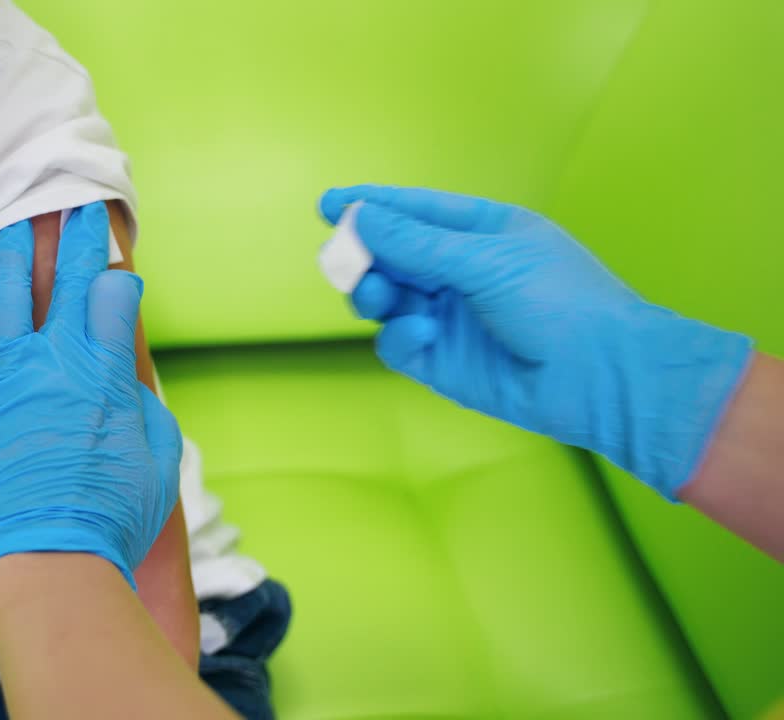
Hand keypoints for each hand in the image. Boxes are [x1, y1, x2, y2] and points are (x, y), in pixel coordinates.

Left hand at [0, 202, 181, 634]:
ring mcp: (5, 375)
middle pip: (64, 281)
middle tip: (74, 210)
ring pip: (6, 294)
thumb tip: (126, 381)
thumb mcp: (159, 457)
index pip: (112, 296)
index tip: (117, 266)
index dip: (117, 275)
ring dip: (13, 253)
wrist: (48, 562)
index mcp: (106, 369)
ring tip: (15, 224)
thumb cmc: (111, 517)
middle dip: (73, 241)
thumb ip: (144, 406)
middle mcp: (54, 358)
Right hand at [319, 185, 752, 499]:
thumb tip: (361, 217)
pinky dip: (400, 337)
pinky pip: (398, 344)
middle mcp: (459, 271)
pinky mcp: (442, 361)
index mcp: (480, 231)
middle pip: (390, 255)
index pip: (414, 210)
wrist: (602, 376)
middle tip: (346, 261)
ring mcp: (448, 317)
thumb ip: (417, 243)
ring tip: (379, 296)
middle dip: (364, 255)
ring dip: (374, 294)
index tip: (328, 206)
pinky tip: (423, 336)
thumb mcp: (486, 259)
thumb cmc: (562, 301)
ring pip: (386, 300)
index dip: (371, 206)